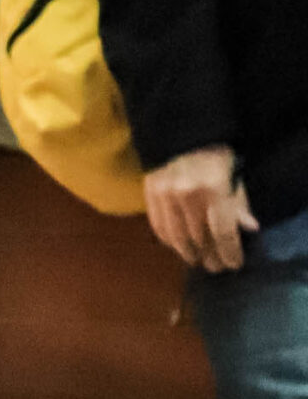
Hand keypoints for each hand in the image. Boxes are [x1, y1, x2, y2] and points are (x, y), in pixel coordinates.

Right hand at [143, 146, 255, 273]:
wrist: (181, 132)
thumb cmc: (214, 153)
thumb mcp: (234, 173)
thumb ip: (239, 202)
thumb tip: (248, 228)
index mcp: (213, 190)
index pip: (222, 231)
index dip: (229, 251)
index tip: (234, 264)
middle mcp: (187, 197)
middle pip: (199, 237)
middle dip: (210, 255)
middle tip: (216, 266)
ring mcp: (165, 198)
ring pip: (177, 237)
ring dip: (188, 252)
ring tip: (197, 260)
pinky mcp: (150, 196)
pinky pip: (159, 227)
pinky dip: (169, 240)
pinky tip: (177, 246)